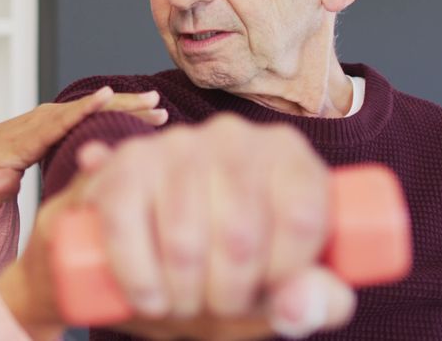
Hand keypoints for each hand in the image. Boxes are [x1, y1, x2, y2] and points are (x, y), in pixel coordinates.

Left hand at [0, 87, 166, 202]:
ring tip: (158, 106)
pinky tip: (144, 116)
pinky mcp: (60, 121)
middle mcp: (43, 120)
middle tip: (153, 102)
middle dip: (119, 104)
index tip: (107, 95)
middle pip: (86, 109)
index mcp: (28, 137)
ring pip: (93, 109)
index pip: (60, 121)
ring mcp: (53, 118)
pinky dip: (117, 113)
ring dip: (126, 107)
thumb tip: (6, 182)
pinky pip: (92, 115)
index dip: (84, 109)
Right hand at [0, 113, 355, 339]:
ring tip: (182, 302)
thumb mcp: (281, 289)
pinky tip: (147, 298)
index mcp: (287, 154)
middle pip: (241, 235)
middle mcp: (234, 136)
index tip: (267, 292)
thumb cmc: (224, 266)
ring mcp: (174, 144)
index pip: (302, 217)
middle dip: (227, 295)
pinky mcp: (124, 164)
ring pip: (184, 239)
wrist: (143, 250)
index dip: (284, 274)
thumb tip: (297, 305)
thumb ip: (317, 301)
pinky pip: (126, 228)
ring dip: (182, 295)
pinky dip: (138, 279)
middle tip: (216, 305)